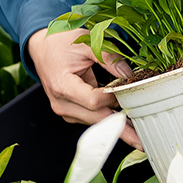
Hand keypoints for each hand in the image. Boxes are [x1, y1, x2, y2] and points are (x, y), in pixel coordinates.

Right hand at [29, 26, 136, 147]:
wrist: (42, 47)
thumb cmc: (61, 42)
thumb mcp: (86, 42)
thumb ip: (108, 57)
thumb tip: (128, 74)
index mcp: (63, 86)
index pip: (94, 102)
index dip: (113, 98)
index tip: (128, 91)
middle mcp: (62, 104)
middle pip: (97, 120)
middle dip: (121, 129)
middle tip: (141, 140)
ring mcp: (65, 111)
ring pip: (96, 123)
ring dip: (116, 128)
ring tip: (137, 135)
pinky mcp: (70, 113)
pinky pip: (92, 120)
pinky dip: (108, 121)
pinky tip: (125, 126)